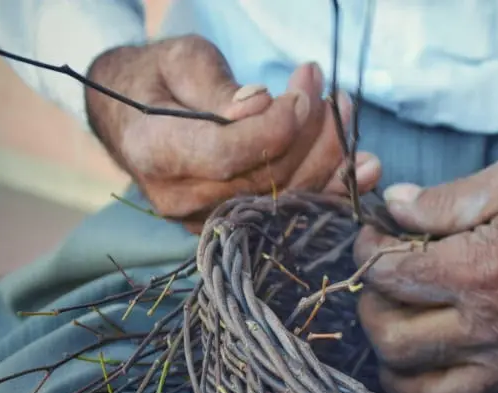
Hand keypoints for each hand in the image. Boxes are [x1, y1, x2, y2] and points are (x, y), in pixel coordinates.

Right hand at [86, 35, 379, 231]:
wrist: (135, 119)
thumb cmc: (158, 80)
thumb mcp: (181, 62)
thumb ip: (216, 86)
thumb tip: (258, 107)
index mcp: (157, 152)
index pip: (226, 154)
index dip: (276, 128)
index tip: (305, 93)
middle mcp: (180, 198)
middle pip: (263, 181)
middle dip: (310, 137)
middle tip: (333, 95)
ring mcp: (206, 219)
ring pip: (283, 200)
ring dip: (328, 160)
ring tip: (346, 116)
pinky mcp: (232, 225)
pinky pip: (288, 213)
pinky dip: (330, 190)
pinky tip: (362, 169)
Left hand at [354, 152, 497, 392]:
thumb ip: (443, 199)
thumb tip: (391, 206)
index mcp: (480, 271)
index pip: (390, 275)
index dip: (368, 251)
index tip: (375, 238)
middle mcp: (491, 327)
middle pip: (392, 340)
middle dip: (371, 308)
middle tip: (384, 287)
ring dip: (396, 366)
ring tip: (399, 333)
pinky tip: (439, 369)